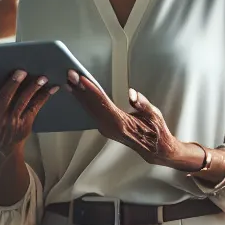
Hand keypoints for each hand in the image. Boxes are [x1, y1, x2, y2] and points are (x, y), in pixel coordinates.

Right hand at [0, 67, 58, 155]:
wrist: (2, 146)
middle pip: (5, 98)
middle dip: (13, 84)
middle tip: (21, 71)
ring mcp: (13, 120)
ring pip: (23, 102)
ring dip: (33, 89)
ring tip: (42, 78)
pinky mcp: (26, 123)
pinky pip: (36, 107)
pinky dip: (44, 97)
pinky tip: (52, 87)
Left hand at [67, 74, 197, 169]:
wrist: (154, 149)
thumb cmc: (155, 131)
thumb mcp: (154, 115)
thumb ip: (142, 104)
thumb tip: (132, 94)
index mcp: (120, 122)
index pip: (102, 102)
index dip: (91, 89)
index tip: (81, 79)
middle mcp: (110, 127)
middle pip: (91, 105)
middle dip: (79, 89)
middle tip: (69, 75)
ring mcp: (106, 129)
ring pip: (89, 110)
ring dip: (79, 95)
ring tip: (69, 82)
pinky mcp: (105, 128)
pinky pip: (92, 113)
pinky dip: (84, 102)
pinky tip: (78, 94)